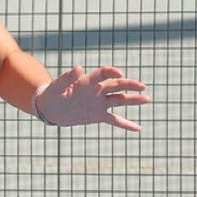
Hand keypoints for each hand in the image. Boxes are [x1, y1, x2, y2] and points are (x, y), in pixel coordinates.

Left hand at [34, 64, 148, 132]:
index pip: (103, 74)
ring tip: (147, 99)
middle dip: (129, 85)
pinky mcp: (98, 115)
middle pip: (116, 86)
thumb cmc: (52, 94)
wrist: (50, 109)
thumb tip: (78, 68)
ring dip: (133, 100)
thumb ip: (66, 78)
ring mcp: (99, 103)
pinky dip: (126, 124)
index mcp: (87, 81)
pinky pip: (115, 120)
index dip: (111, 72)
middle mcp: (97, 90)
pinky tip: (138, 128)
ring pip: (119, 100)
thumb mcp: (56, 87)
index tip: (119, 73)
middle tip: (142, 86)